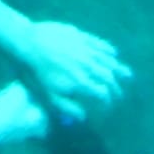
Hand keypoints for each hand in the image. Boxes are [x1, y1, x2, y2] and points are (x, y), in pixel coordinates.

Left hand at [18, 21, 132, 122]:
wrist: (26, 42)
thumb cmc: (34, 72)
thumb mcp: (47, 95)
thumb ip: (67, 107)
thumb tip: (84, 116)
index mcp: (80, 82)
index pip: (102, 93)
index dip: (108, 101)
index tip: (109, 105)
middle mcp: (88, 65)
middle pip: (109, 77)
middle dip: (116, 87)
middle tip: (119, 93)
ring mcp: (85, 49)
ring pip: (108, 60)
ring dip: (118, 69)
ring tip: (127, 75)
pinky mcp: (81, 36)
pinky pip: (99, 44)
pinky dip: (108, 49)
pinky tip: (113, 53)